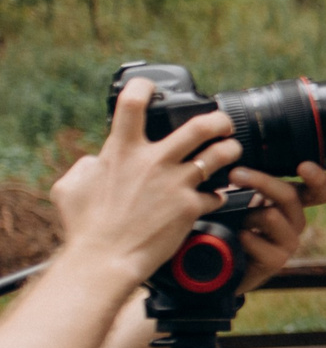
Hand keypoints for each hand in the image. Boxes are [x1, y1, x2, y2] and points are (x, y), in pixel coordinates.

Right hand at [48, 79, 238, 289]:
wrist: (105, 260)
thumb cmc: (84, 226)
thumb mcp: (70, 187)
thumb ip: (87, 166)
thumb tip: (97, 161)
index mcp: (122, 150)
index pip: (133, 103)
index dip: (144, 87)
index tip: (152, 88)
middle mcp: (153, 161)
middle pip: (199, 126)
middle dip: (217, 119)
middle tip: (222, 123)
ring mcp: (176, 183)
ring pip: (219, 155)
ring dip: (231, 150)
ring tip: (232, 151)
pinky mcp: (191, 206)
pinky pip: (217, 195)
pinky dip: (220, 195)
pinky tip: (217, 197)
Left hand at [230, 163, 325, 288]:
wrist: (223, 263)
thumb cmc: (230, 224)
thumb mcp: (240, 199)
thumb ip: (246, 183)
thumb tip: (234, 163)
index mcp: (292, 203)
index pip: (319, 191)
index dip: (318, 179)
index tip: (303, 166)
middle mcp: (295, 221)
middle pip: (291, 196)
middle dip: (262, 181)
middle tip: (235, 174)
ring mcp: (288, 242)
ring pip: (273, 216)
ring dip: (247, 214)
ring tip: (234, 219)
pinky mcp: (276, 260)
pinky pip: (257, 240)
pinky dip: (242, 236)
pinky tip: (236, 237)